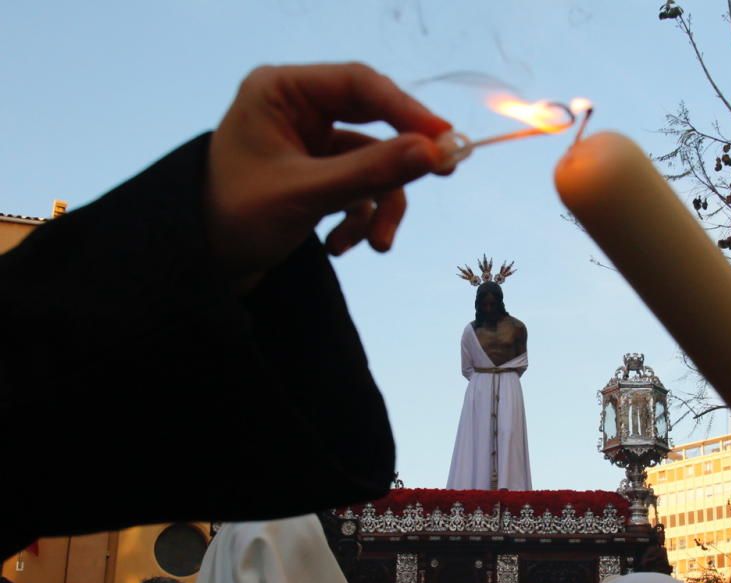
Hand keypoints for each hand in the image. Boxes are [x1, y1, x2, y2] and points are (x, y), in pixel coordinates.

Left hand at [205, 63, 452, 286]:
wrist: (199, 266)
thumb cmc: (234, 219)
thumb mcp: (305, 195)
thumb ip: (370, 172)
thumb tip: (435, 152)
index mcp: (281, 90)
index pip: (359, 84)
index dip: (407, 111)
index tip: (445, 139)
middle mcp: (298, 108)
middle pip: (375, 120)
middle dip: (399, 163)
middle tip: (445, 173)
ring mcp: (311, 142)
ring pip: (374, 162)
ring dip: (380, 207)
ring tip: (375, 245)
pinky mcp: (319, 174)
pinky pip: (361, 188)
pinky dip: (360, 219)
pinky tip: (338, 245)